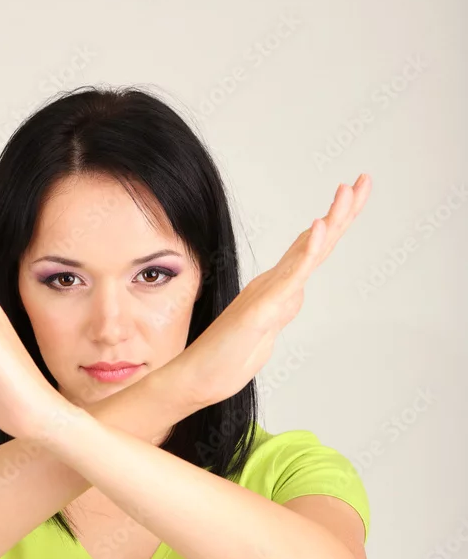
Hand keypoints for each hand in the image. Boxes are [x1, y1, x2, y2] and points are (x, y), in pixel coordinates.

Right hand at [178, 174, 371, 408]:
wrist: (195, 379)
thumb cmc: (223, 362)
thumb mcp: (264, 338)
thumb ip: (279, 314)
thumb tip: (293, 299)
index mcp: (278, 290)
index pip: (313, 252)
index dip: (334, 224)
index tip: (353, 196)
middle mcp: (274, 284)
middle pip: (316, 243)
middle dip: (343, 211)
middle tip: (363, 179)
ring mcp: (268, 294)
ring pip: (307, 252)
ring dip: (330, 220)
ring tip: (346, 190)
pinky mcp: (262, 309)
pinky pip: (290, 277)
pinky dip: (307, 252)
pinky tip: (319, 227)